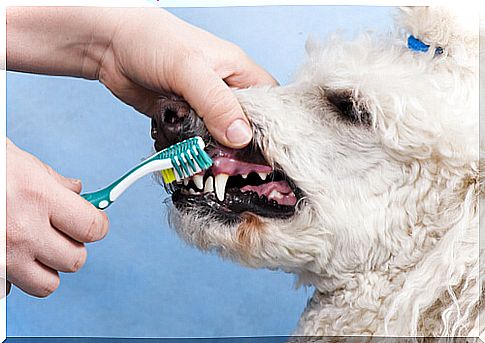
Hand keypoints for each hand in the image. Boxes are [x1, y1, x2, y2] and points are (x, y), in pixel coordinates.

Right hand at [6, 139, 108, 296]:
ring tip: (33, 249)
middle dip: (72, 247)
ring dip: (46, 268)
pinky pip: (9, 290)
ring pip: (47, 285)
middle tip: (59, 234)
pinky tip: (4, 255)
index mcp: (37, 197)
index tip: (93, 224)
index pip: (93, 228)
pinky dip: (11, 277)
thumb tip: (80, 192)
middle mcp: (20, 231)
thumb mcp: (19, 161)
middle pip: (76, 260)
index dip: (97, 226)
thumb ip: (54, 181)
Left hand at [7, 8, 277, 147]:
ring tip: (207, 166)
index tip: (268, 154)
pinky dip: (191, 150)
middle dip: (239, 148)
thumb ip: (216, 103)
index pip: (269, 104)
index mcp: (238, 72)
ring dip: (211, 152)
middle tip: (233, 167)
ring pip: (218, 138)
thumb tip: (240, 137)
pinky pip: (194, 141)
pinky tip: (188, 158)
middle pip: (244, 127)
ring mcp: (202, 107)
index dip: (272, 127)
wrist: (110, 46)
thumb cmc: (154, 41)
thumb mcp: (190, 69)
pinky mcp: (183, 119)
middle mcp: (224, 91)